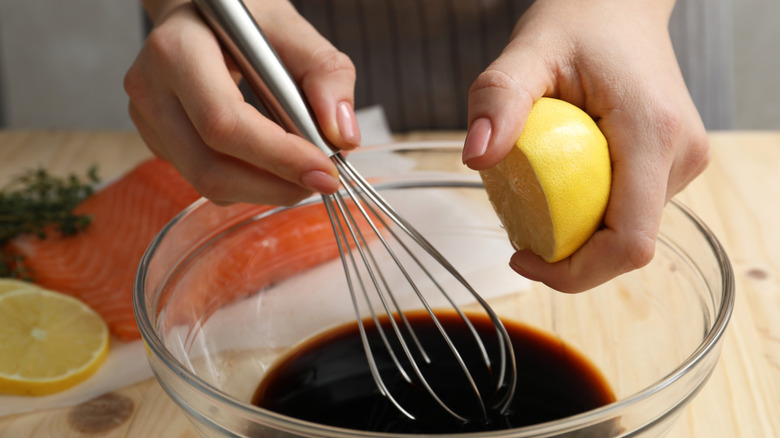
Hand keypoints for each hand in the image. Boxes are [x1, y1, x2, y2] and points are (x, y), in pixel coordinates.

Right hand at [124, 0, 359, 205]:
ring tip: (304, 173)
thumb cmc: (246, 20)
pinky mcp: (158, 142)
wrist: (202, 16)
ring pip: (207, 182)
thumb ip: (327, 74)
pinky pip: (205, 181)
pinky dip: (249, 183)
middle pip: (211, 166)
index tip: (325, 169)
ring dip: (266, 189)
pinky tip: (274, 166)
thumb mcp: (293, 29)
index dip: (278, 156)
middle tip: (323, 181)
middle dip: (275, 185)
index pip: (224, 122)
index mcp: (177, 50)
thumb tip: (342, 136)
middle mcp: (151, 89)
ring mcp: (148, 121)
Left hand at [462, 0, 709, 291]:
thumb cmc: (578, 23)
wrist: (618, 8)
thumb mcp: (526, 51)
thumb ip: (498, 99)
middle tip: (519, 231)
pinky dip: (590, 215)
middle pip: (627, 245)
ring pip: (629, 232)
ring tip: (537, 198)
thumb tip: (477, 157)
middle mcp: (681, 154)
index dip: (576, 271)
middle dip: (570, 258)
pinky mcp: (673, 165)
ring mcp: (682, 162)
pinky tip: (560, 189)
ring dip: (579, 236)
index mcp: (653, 133)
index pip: (629, 241)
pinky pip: (630, 212)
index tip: (523, 259)